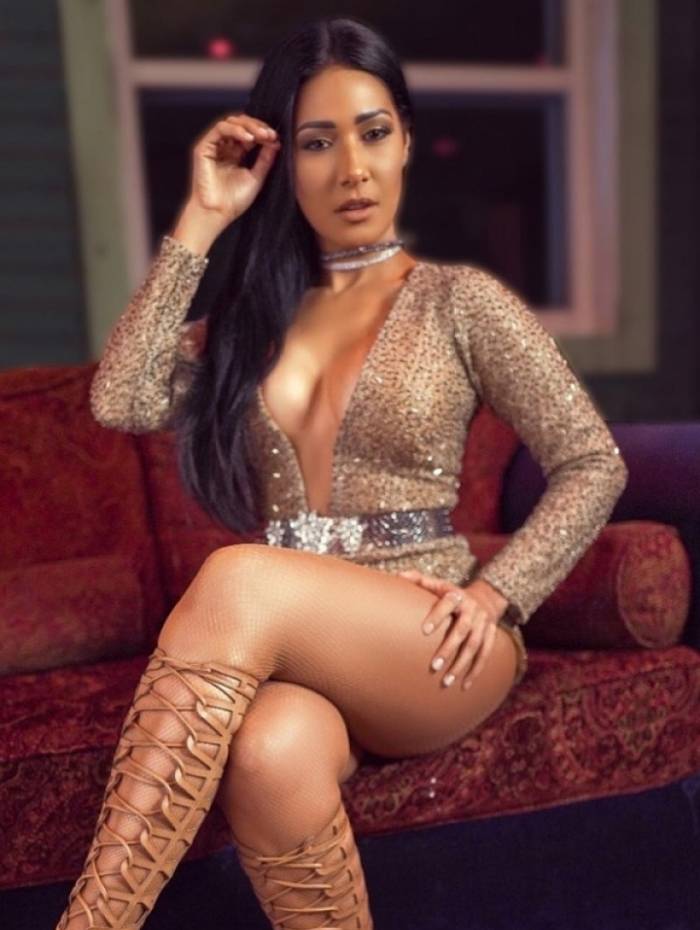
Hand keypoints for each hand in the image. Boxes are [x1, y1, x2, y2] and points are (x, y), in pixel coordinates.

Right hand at [186, 111, 281, 226]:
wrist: (218, 213)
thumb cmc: (234, 200)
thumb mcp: (256, 177)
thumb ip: (265, 159)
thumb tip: (275, 142)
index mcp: (237, 154)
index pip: (250, 134)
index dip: (263, 132)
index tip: (275, 138)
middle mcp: (225, 148)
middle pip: (241, 125)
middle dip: (257, 126)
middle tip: (270, 134)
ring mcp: (214, 146)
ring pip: (231, 123)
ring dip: (248, 126)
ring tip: (261, 135)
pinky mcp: (204, 147)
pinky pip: (220, 129)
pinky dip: (235, 129)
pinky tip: (248, 138)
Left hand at [398, 569, 498, 690]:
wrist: (485, 598)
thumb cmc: (450, 594)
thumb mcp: (437, 584)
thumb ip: (418, 580)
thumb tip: (397, 576)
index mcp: (457, 595)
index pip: (448, 603)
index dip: (437, 616)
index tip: (424, 631)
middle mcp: (472, 609)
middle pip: (462, 630)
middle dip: (449, 648)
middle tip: (433, 666)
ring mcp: (483, 623)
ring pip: (475, 645)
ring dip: (461, 664)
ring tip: (446, 681)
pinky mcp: (491, 635)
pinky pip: (485, 654)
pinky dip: (476, 670)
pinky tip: (464, 686)